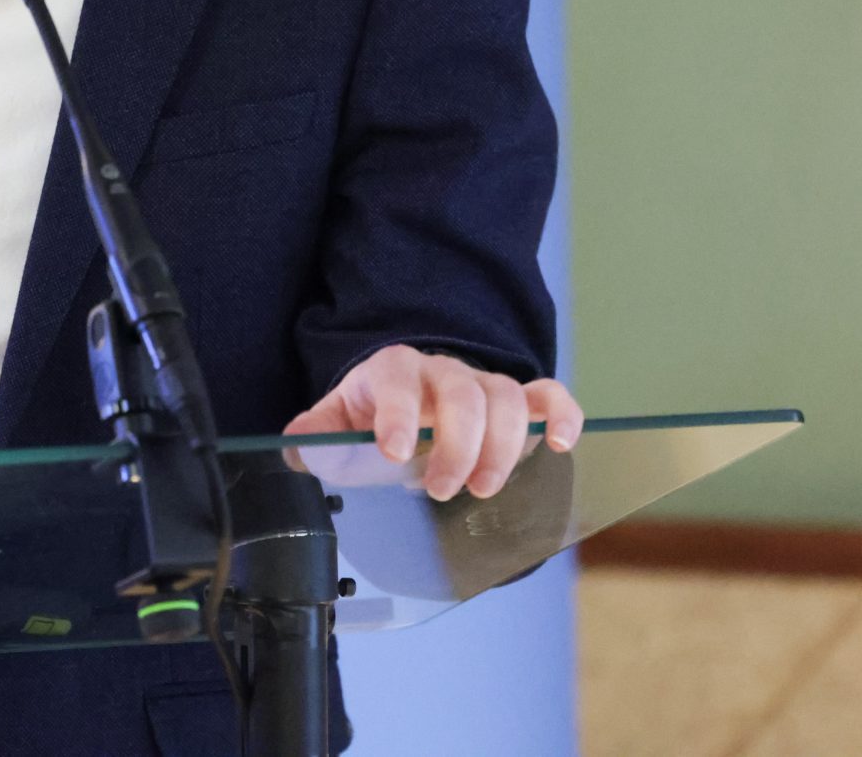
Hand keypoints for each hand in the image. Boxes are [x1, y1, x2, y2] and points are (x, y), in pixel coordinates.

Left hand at [283, 346, 582, 501]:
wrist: (404, 408)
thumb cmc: (371, 421)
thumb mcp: (337, 426)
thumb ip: (316, 436)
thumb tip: (297, 447)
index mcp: (392, 371)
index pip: (396, 378)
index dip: (398, 413)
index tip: (394, 453)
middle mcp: (441, 371)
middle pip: (462, 392)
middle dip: (458, 444)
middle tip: (442, 489)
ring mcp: (482, 384)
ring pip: (508, 395)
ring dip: (504, 444)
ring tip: (484, 487)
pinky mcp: (517, 404)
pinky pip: (548, 395)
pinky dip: (561, 414)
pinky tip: (564, 444)